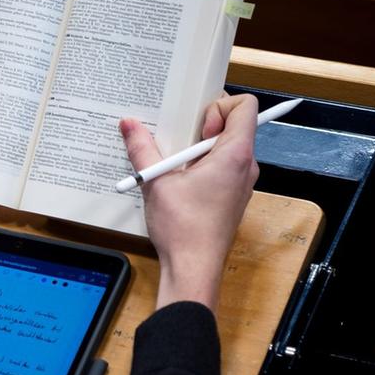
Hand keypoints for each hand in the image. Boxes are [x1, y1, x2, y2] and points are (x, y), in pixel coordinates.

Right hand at [120, 94, 259, 312]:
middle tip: (177, 140)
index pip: (245, 106)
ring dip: (199, 147)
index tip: (195, 124)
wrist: (193, 269)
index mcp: (235, 155)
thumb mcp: (156, 181)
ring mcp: (241, 182)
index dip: (219, 105)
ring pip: (225, 146)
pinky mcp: (231, 195)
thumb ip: (142, 148)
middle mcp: (245, 166)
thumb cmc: (184, 229)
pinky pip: (221, 166)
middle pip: (233, 124)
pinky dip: (201, 164)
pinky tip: (178, 179)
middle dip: (203, 125)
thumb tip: (129, 123)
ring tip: (174, 161)